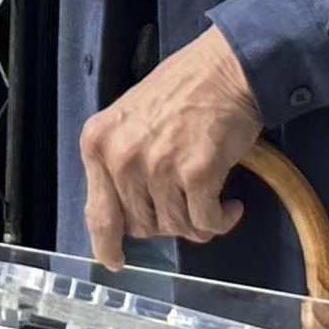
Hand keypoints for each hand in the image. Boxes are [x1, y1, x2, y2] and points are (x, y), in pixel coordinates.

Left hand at [79, 26, 264, 268]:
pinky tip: (231, 205)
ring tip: (211, 195)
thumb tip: (125, 218)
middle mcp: (121, 157)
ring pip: (175, 227)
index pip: (98, 212)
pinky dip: (221, 221)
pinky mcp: (196, 173)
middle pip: (141, 225)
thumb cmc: (181, 91)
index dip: (107, 244)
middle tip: (186, 198)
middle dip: (166, 220)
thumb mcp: (129, 121)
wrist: (225, 68)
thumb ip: (119, 165)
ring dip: (197, 220)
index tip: (115, 261)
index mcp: (97, 143)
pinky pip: (205, 223)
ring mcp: (157, 166)